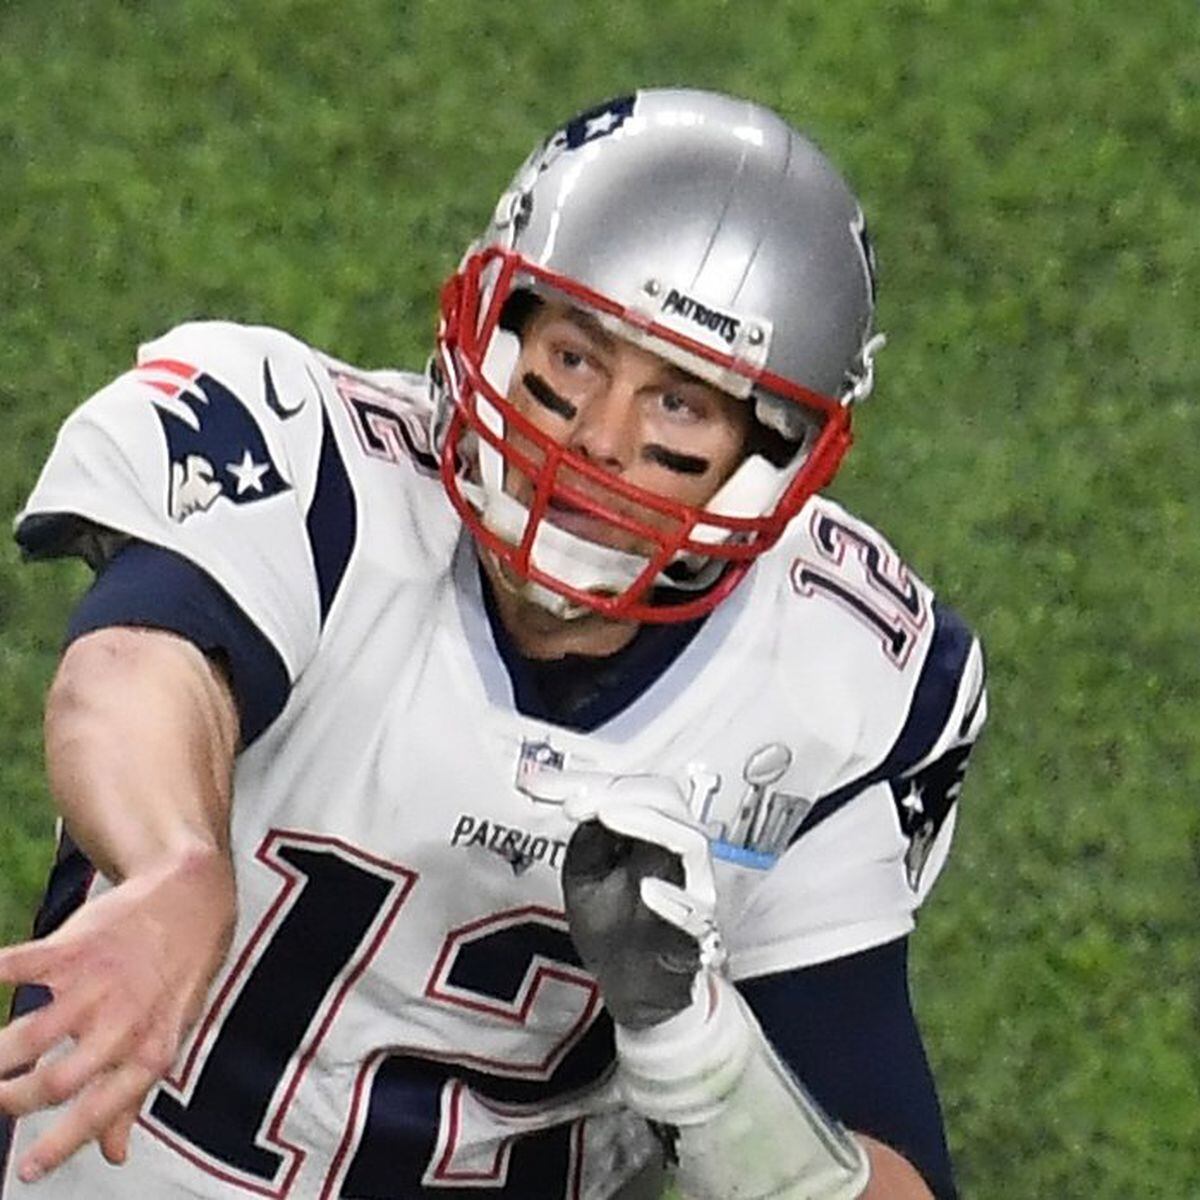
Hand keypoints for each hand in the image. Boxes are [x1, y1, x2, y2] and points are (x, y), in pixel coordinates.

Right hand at [0, 845, 234, 1182]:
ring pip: (28, 1036)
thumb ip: (135, 1094)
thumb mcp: (172, 1034)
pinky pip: (17, 966)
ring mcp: (97, 983)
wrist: (193, 898)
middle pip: (53, 1082)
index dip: (58, 1147)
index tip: (25, 1173)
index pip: (99, 1112)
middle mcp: (123, 1022)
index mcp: (150, 1050)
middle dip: (12, 1101)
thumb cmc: (177, 975)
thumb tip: (115, 1154)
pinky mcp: (74, 946)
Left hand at [561, 774, 721, 1029]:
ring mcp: (693, 890)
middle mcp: (678, 852)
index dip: (589, 782)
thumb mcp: (586, 872)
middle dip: (618, 791)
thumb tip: (573, 795)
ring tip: (607, 816)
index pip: (633, 789)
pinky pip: (696, 910)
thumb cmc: (615, 927)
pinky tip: (647, 890)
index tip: (544, 787)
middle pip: (667, 800)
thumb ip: (588, 835)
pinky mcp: (698, 933)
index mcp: (653, 832)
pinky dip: (674, 899)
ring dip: (647, 823)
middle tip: (575, 801)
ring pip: (689, 840)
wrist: (635, 990)